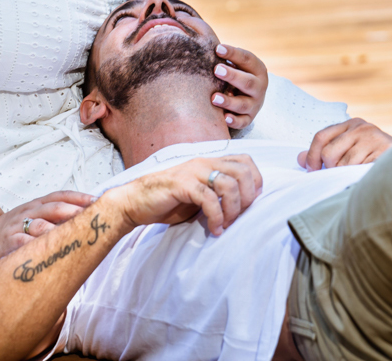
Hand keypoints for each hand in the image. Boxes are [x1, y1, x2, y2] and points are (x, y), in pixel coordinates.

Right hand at [0, 191, 93, 265]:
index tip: (97, 201)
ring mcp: (18, 226)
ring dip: (57, 229)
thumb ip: (57, 217)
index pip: (60, 195)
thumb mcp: (36, 217)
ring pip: (39, 224)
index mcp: (38, 203)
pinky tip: (48, 250)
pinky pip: (23, 243)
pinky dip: (35, 245)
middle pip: (54, 208)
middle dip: (73, 211)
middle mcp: (29, 211)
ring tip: (72, 235)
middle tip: (90, 218)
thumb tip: (88, 218)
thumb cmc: (19, 230)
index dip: (79, 197)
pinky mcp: (9, 242)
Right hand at [112, 155, 262, 235]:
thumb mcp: (199, 194)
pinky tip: (213, 229)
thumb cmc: (167, 201)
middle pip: (243, 171)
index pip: (245, 161)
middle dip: (248, 197)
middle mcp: (203, 163)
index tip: (251, 203)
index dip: (255, 181)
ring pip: (229, 185)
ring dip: (233, 210)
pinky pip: (209, 199)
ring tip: (225, 225)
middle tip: (240, 216)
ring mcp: (192, 172)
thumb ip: (218, 194)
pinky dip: (216, 217)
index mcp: (209, 163)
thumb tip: (243, 205)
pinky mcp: (182, 185)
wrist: (136, 202)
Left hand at [211, 44, 267, 129]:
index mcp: (257, 69)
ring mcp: (254, 104)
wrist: (247, 97)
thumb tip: (191, 24)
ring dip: (229, 101)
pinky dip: (234, 121)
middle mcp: (259, 87)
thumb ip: (221, 50)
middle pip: (247, 81)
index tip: (217, 48)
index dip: (233, 53)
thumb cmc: (233, 73)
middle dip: (232, 75)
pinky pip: (242, 122)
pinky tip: (223, 118)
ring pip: (243, 104)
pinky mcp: (248, 119)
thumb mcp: (234, 62)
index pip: (247, 59)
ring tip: (213, 98)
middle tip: (216, 69)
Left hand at [298, 118, 391, 171]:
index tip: (311, 170)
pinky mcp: (384, 152)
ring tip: (356, 174)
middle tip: (337, 175)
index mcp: (351, 123)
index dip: (312, 156)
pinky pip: (359, 171)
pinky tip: (365, 175)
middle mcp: (362, 127)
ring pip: (343, 165)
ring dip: (345, 175)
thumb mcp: (348, 150)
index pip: (321, 136)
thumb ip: (324, 151)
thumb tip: (298, 159)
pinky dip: (357, 177)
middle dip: (329, 169)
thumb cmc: (373, 158)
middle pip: (329, 153)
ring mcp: (374, 139)